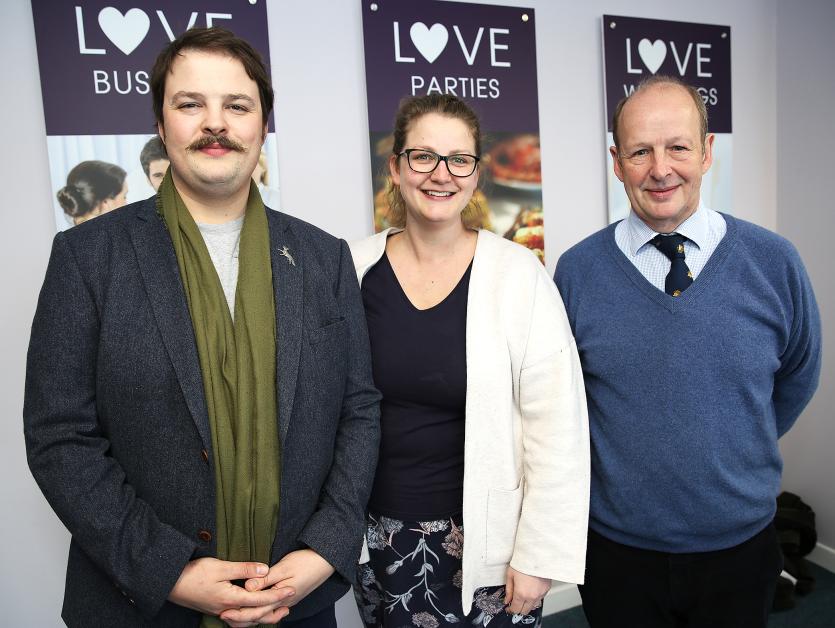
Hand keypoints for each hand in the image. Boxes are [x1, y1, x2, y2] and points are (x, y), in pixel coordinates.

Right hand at [168, 557, 294, 618]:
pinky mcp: (216, 609)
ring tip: (277, 610)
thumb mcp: (220, 567)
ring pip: (247, 619)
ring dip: (263, 615)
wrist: (170, 583)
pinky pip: (238, 617)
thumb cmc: (194, 573)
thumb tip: (265, 570)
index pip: (260, 599)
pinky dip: (250, 616)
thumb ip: (244, 569)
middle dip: (274, 609)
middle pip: (256, 614)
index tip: (292, 589)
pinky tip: (253, 611)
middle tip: (290, 604)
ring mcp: (221, 611)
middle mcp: (227, 609)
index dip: (277, 594)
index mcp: (231, 599)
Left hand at [219, 549, 334, 625]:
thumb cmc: (306, 561)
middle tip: (224, 616)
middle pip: (259, 617)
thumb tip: (247, 587)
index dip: (239, 612)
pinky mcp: (289, 597)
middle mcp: (283, 603)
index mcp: (281, 597)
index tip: (224, 611)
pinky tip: (255, 609)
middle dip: (241, 618)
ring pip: (265, 615)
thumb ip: (266, 579)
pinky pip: (271, 610)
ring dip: (250, 618)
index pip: (256, 611)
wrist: (326, 561)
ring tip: (235, 616)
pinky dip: (260, 613)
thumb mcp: (284, 567)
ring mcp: (287, 601)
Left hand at [504, 566, 549, 615]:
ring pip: (533, 606)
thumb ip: (508, 590)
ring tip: (523, 595)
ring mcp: (540, 594)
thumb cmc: (522, 562)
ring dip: (527, 604)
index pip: (516, 609)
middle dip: (519, 609)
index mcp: (521, 593)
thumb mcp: (510, 575)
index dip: (511, 609)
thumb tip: (507, 600)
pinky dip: (535, 598)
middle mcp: (532, 596)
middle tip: (515, 603)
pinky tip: (531, 590)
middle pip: (525, 611)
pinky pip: (540, 598)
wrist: (536, 555)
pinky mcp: (546, 589)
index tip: (509, 607)